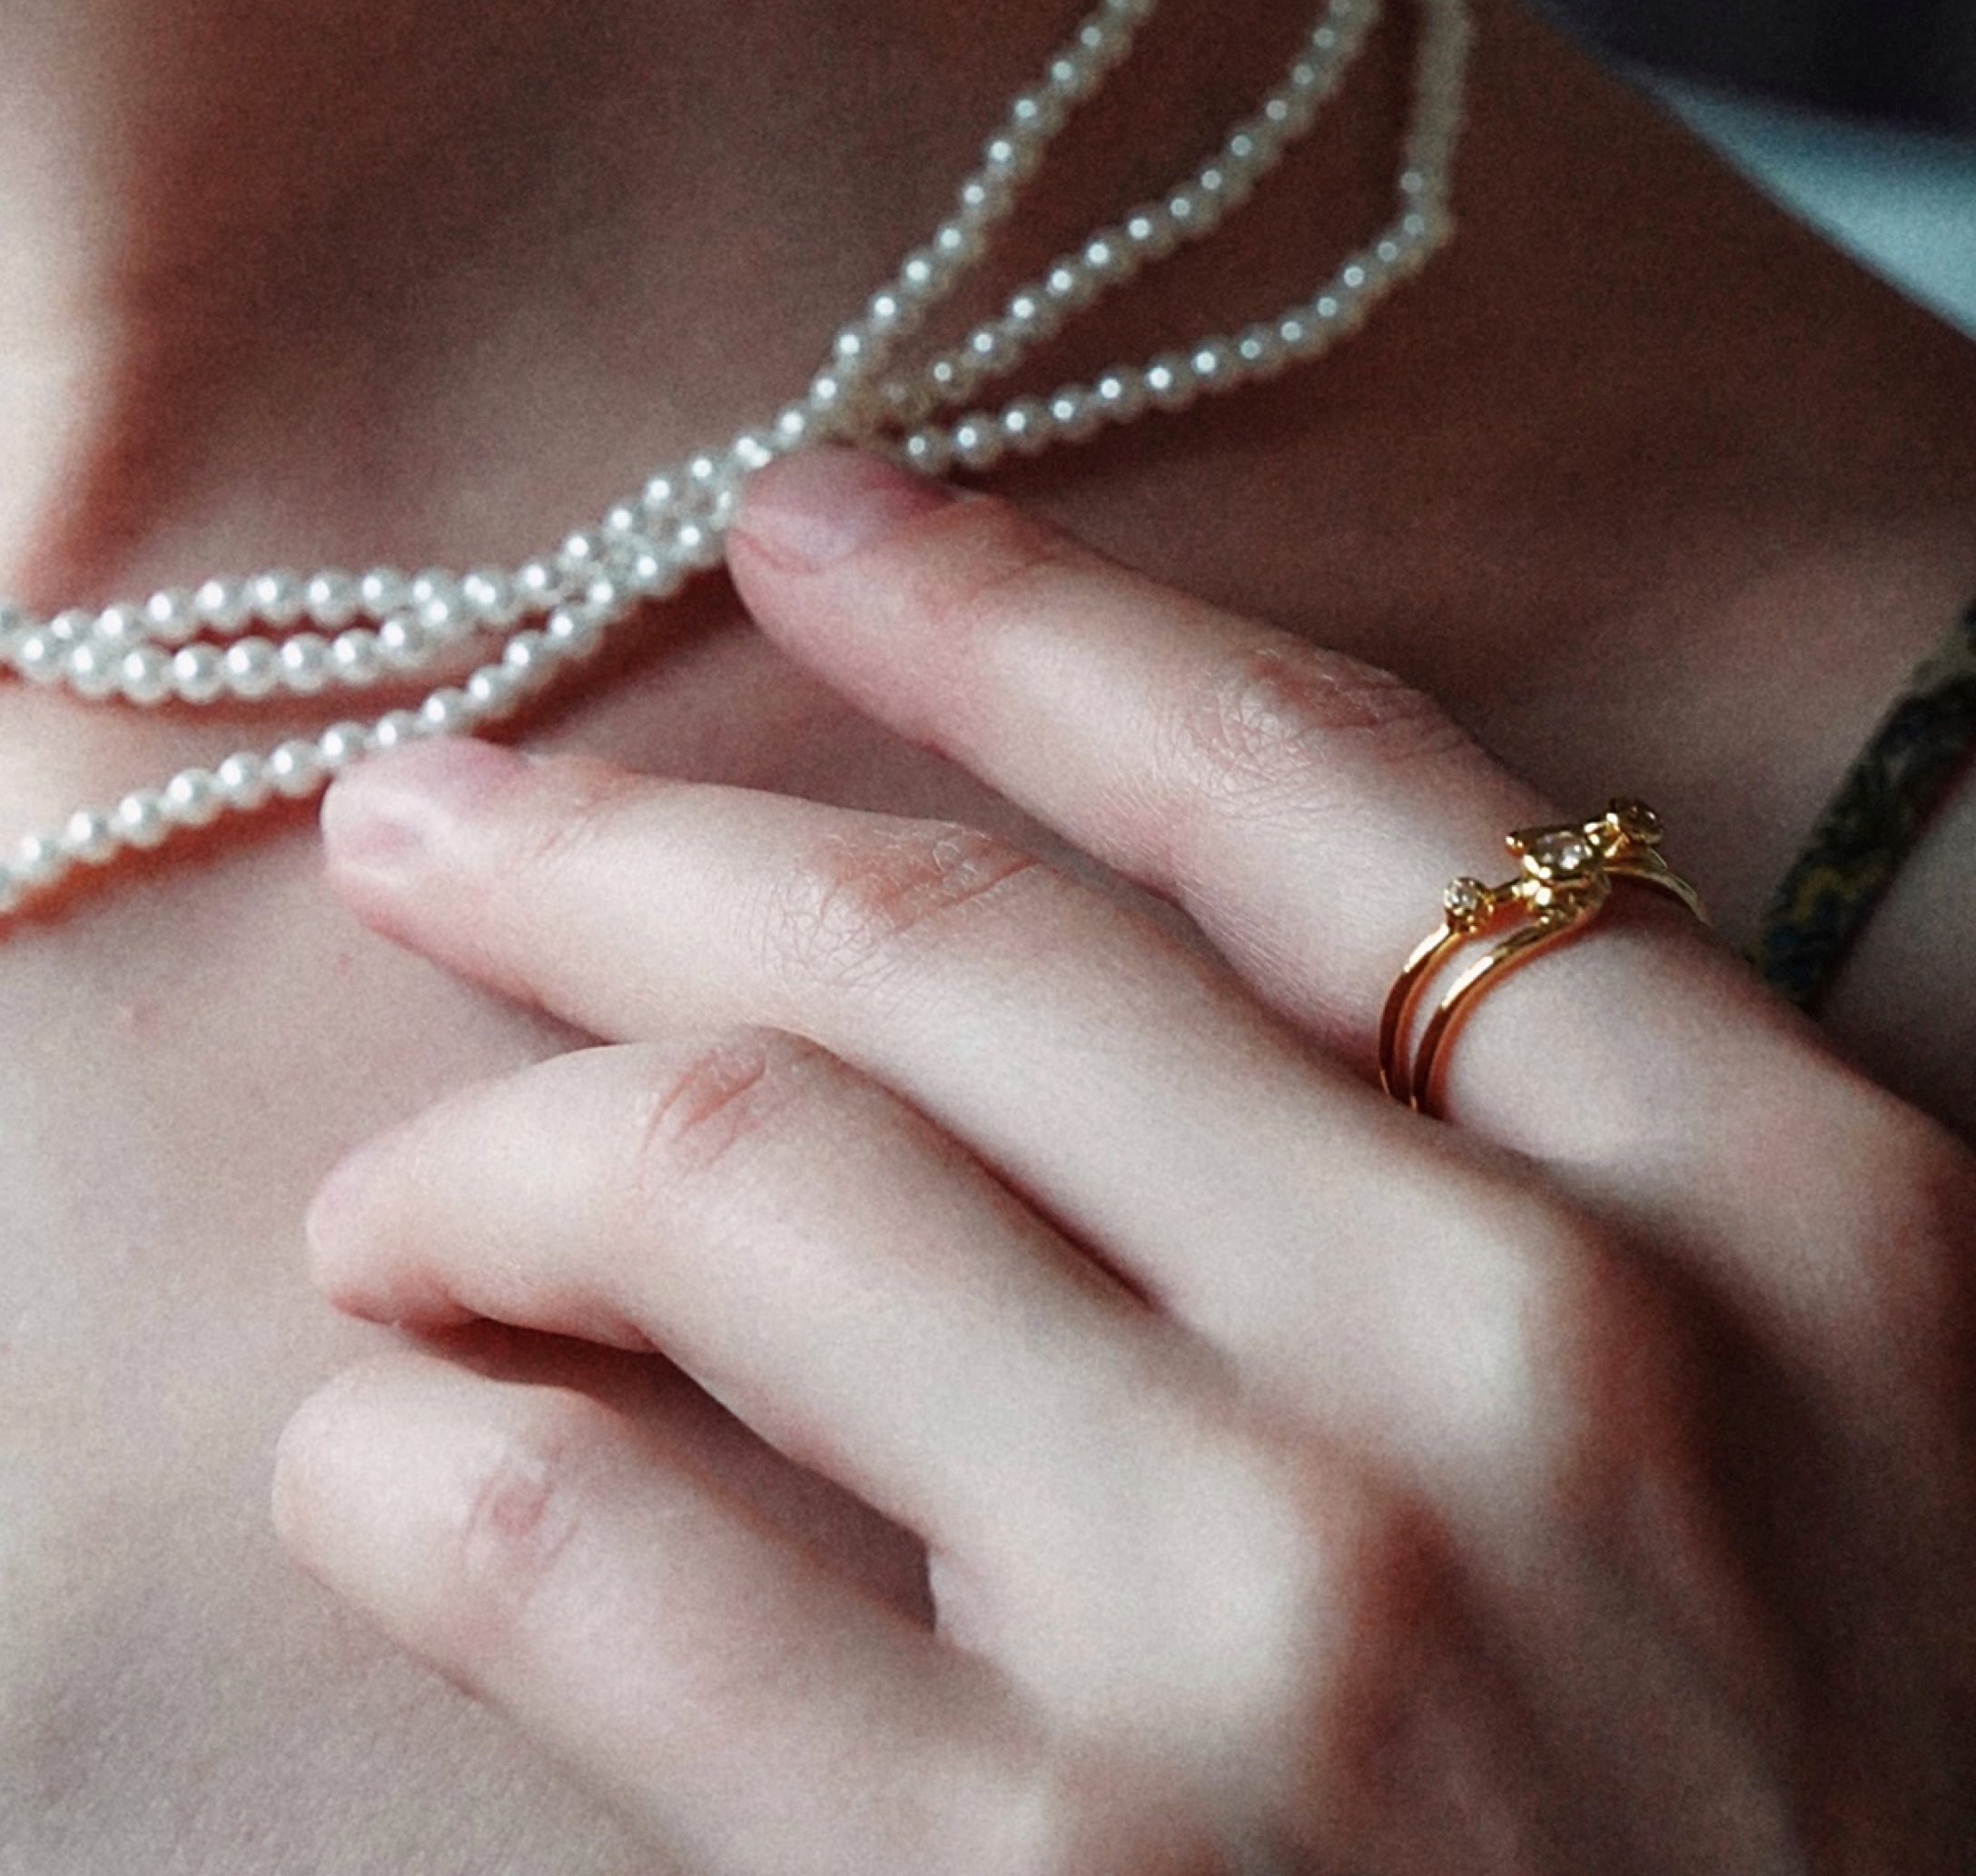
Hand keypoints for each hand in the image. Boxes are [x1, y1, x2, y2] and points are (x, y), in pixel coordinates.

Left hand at [275, 449, 1975, 1874]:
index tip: (807, 528)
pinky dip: (425, 1477)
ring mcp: (1293, 1635)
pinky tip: (378, 1461)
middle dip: (628, 846)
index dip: (1022, 617)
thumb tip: (1093, 976)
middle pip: (950, 953)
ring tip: (387, 1206)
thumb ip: (1523, 1178)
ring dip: (485, 1157)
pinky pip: (607, 1573)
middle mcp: (1536, 1362)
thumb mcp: (1794, 1428)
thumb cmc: (1806, 1815)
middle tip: (434, 817)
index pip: (1308, 788)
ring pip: (740, 1185)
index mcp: (1769, 1209)